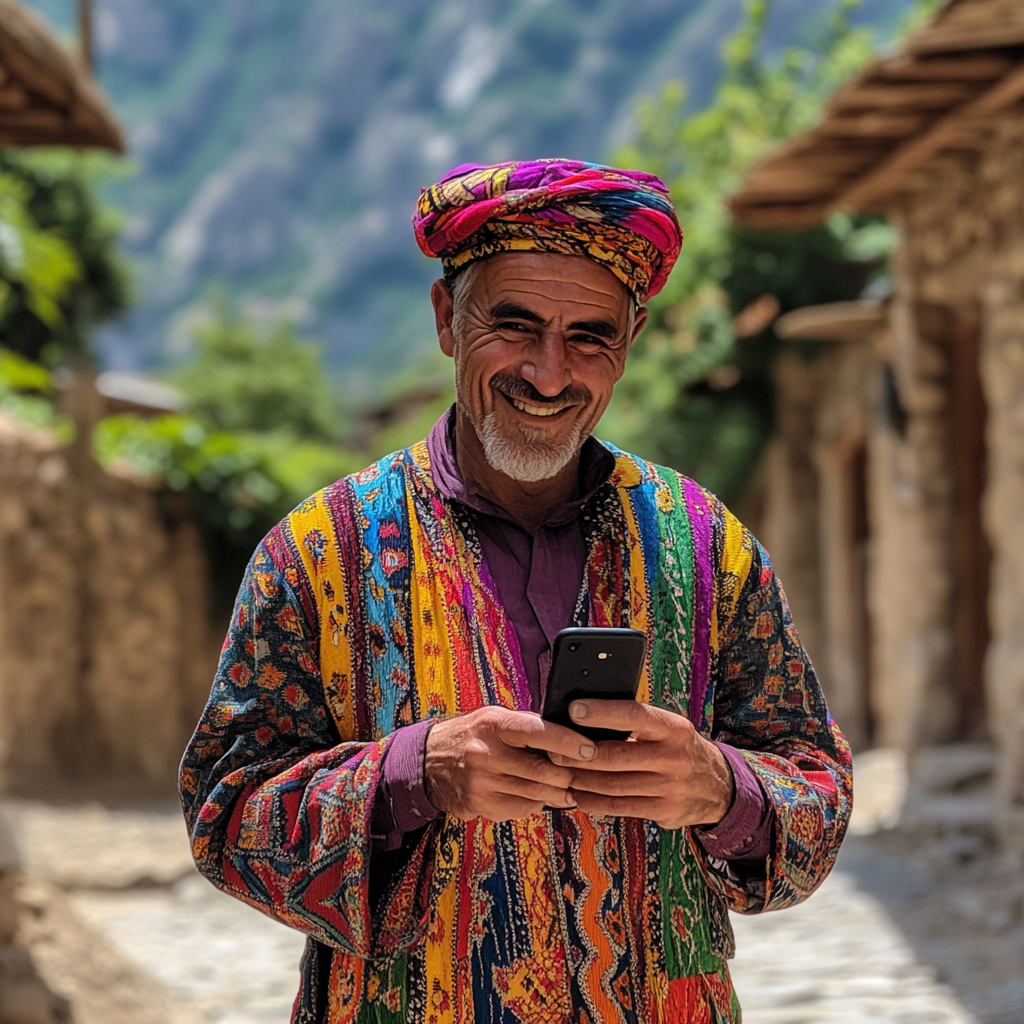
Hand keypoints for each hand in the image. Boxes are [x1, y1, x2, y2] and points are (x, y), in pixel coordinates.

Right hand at [425, 706, 597, 821]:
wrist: (428, 761)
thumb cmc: (471, 734)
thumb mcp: (494, 717)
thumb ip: (527, 726)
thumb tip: (570, 735)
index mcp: (493, 724)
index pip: (538, 732)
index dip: (567, 742)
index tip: (590, 750)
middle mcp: (486, 754)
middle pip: (541, 771)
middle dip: (567, 775)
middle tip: (582, 773)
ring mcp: (482, 783)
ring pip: (536, 794)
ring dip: (558, 793)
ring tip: (568, 789)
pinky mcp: (481, 805)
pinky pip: (522, 809)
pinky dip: (537, 804)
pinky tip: (539, 796)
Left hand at [550, 700, 733, 829]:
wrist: (718, 787)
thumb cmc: (679, 749)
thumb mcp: (669, 729)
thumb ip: (637, 724)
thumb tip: (586, 716)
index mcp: (674, 728)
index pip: (634, 715)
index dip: (602, 712)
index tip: (574, 709)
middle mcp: (674, 757)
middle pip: (616, 756)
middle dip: (579, 754)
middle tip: (554, 751)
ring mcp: (670, 787)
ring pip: (613, 785)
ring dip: (580, 779)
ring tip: (560, 772)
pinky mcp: (664, 811)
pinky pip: (619, 807)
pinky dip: (593, 801)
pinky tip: (578, 794)